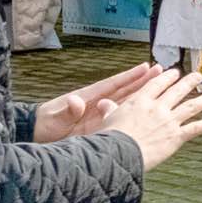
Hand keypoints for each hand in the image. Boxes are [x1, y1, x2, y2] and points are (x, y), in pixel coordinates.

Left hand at [34, 62, 159, 141]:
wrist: (39, 135)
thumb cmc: (46, 123)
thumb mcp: (55, 117)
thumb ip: (68, 110)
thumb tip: (76, 101)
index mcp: (89, 97)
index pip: (114, 84)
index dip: (130, 76)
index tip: (146, 67)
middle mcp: (98, 103)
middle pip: (125, 90)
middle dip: (143, 81)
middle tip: (161, 70)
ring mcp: (101, 114)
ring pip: (127, 102)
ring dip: (143, 94)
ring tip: (162, 86)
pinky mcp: (102, 126)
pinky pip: (122, 118)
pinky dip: (135, 114)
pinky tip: (149, 112)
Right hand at [94, 66, 201, 168]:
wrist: (120, 153)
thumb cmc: (110, 138)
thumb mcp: (108, 119)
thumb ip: (110, 110)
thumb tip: (102, 103)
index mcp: (140, 101)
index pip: (157, 84)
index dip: (167, 77)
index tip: (174, 72)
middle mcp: (157, 108)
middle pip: (177, 91)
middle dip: (189, 82)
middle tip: (198, 75)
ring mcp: (169, 121)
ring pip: (191, 106)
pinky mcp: (176, 137)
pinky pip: (195, 128)